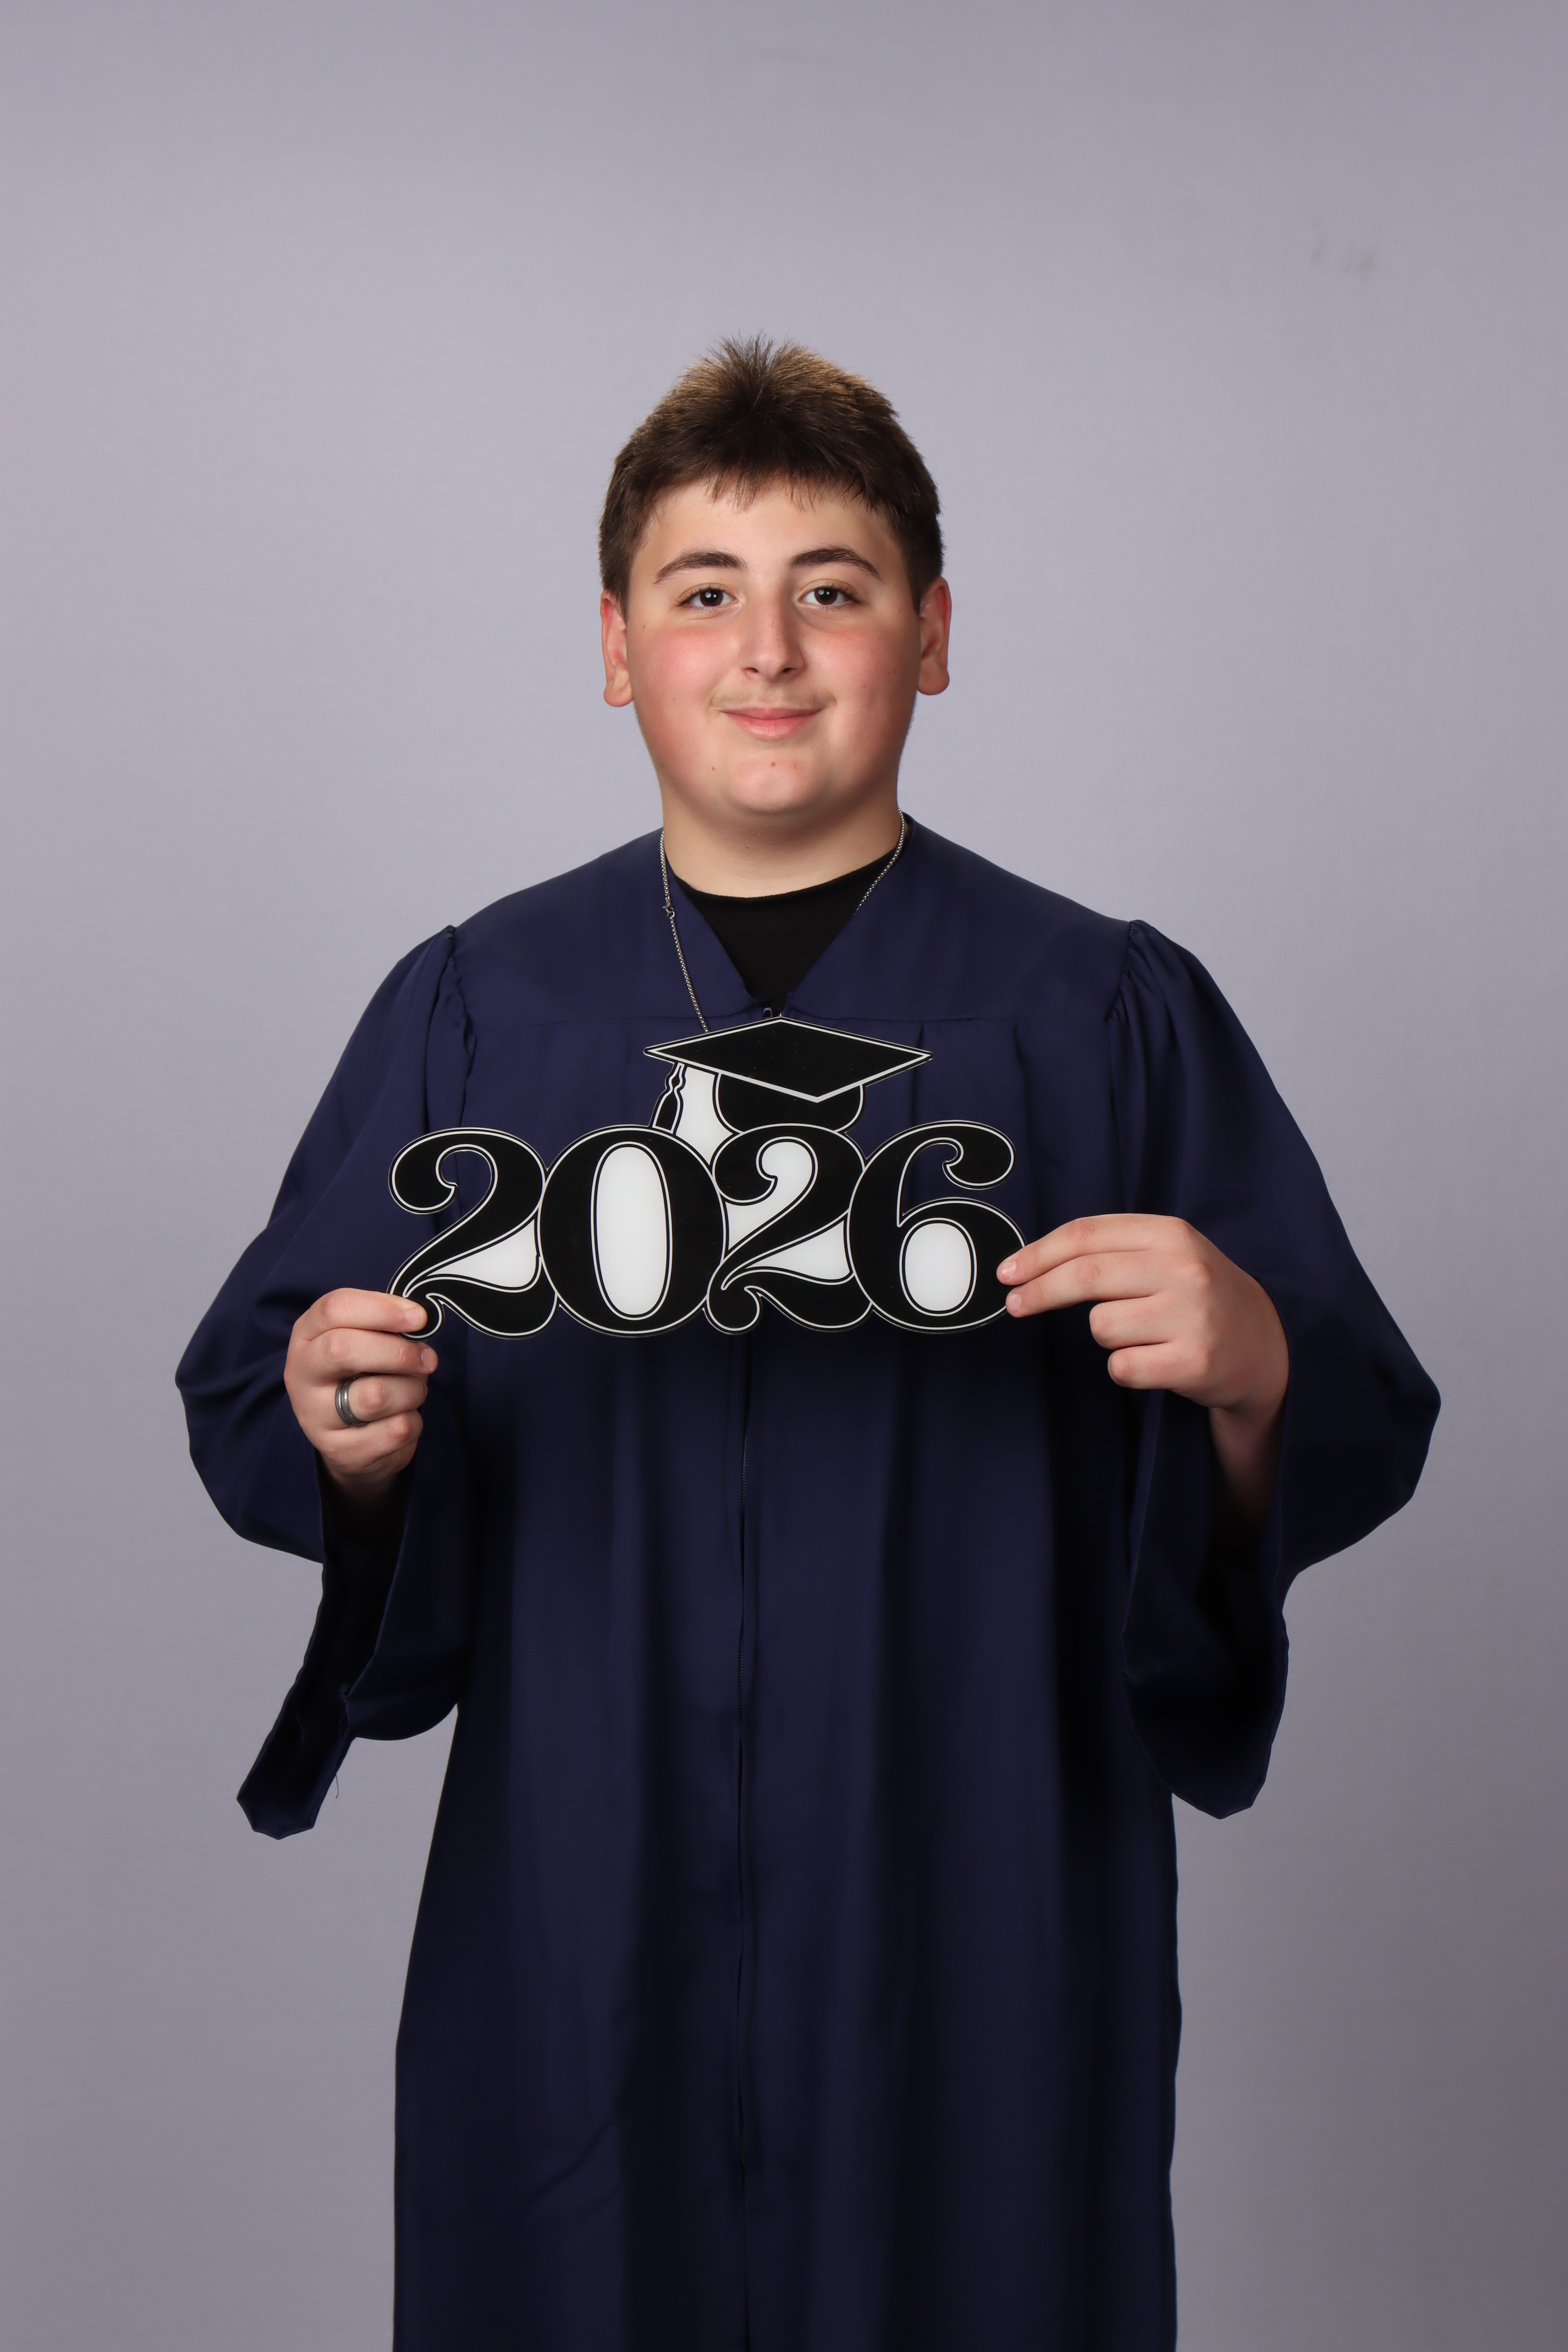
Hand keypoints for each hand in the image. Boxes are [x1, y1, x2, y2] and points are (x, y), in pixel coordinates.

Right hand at [284, 1289, 435, 1515]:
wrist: (351, 1442)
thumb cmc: (363, 1376)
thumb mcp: (365, 1342)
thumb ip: (385, 1326)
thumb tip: (419, 1321)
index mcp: (306, 1336)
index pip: (333, 1309)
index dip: (382, 1309)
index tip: (420, 1318)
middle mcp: (301, 1375)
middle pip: (343, 1349)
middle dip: (398, 1352)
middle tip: (428, 1359)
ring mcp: (315, 1417)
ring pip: (376, 1395)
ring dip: (412, 1389)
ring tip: (415, 1390)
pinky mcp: (341, 1451)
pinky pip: (395, 1429)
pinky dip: (414, 1420)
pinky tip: (405, 1417)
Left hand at [997, 1216, 1288, 1529]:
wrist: (1267, 1345)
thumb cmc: (1199, 1298)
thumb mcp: (1168, 1255)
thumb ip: (1111, 1250)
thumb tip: (1032, 1263)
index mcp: (1171, 1234)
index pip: (1086, 1235)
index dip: (1038, 1254)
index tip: (1008, 1272)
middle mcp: (1184, 1269)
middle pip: (1084, 1275)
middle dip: (1039, 1291)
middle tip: (1016, 1304)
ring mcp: (1191, 1315)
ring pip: (1102, 1326)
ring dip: (1106, 1335)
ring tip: (1142, 1335)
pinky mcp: (1194, 1360)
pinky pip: (1122, 1366)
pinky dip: (1126, 1368)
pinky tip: (1155, 1360)